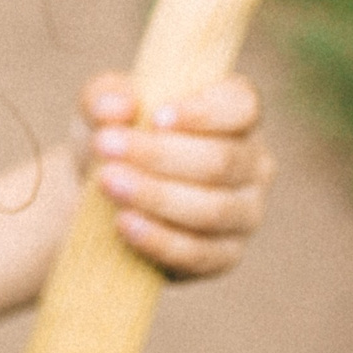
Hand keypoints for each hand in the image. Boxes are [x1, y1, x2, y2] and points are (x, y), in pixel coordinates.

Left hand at [76, 72, 271, 280]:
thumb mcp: (100, 108)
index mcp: (235, 114)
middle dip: (159, 155)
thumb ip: (104, 96)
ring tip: (108, 183)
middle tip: (105, 146)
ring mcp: (245, 213)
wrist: (100, 194)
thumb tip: (117, 107)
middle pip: (220, 160)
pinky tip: (124, 223)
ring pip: (213, 209)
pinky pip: (200, 253)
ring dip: (156, 196)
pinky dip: (159, 239)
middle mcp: (252, 163)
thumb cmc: (115, 137)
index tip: (155, 118)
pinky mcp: (225, 256)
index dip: (203, 112)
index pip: (241, 105)